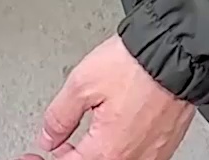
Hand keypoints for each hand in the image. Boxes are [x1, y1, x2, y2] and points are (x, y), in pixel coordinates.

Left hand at [20, 36, 194, 159]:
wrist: (172, 58)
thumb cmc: (133, 68)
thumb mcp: (81, 85)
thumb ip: (60, 116)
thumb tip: (48, 136)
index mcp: (109, 151)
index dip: (49, 158)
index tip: (35, 153)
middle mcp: (133, 159)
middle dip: (69, 156)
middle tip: (54, 144)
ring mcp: (151, 155)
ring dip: (89, 153)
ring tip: (72, 138)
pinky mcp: (163, 145)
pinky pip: (132, 155)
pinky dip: (111, 148)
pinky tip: (102, 134)